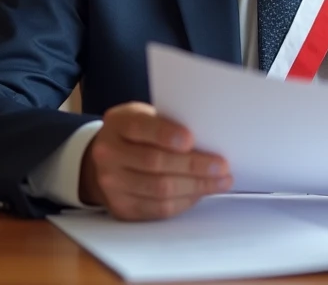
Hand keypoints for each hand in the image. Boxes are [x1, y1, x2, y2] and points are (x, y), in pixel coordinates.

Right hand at [79, 102, 232, 220]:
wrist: (106, 160)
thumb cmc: (136, 135)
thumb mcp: (145, 117)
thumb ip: (168, 123)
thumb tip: (207, 139)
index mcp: (118, 124)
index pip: (141, 128)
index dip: (166, 134)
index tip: (191, 139)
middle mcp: (109, 154)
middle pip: (154, 162)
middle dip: (193, 166)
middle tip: (221, 166)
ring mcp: (113, 184)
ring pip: (159, 189)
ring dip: (196, 187)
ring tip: (220, 182)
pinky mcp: (122, 207)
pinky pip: (158, 209)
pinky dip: (185, 201)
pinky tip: (200, 193)